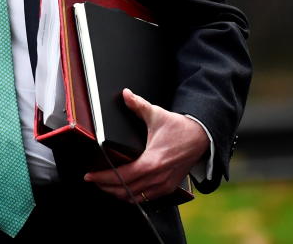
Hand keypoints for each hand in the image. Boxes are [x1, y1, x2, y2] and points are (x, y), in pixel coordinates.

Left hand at [84, 89, 208, 202]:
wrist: (202, 138)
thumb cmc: (180, 128)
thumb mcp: (157, 114)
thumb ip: (138, 105)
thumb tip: (125, 94)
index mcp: (152, 162)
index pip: (122, 176)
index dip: (104, 177)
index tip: (90, 176)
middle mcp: (158, 177)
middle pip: (125, 191)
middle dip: (105, 186)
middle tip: (93, 179)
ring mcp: (164, 185)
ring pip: (134, 198)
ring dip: (118, 193)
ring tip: (104, 184)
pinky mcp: (168, 188)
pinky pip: (146, 198)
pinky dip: (131, 195)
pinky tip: (123, 187)